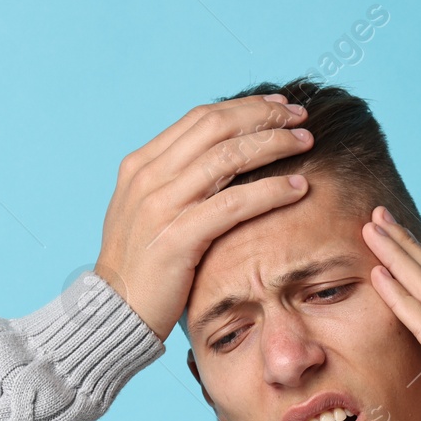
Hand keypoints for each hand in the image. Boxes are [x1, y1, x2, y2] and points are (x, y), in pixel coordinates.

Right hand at [93, 93, 313, 339]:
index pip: (200, 118)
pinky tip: (297, 187)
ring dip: (273, 144)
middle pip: (216, 126)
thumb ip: (175, 184)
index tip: (278, 107)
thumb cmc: (140, 268)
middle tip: (300, 117)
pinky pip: (234, 203)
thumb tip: (218, 162)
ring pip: (228, 156)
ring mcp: (161, 205)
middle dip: (264, 116)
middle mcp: (148, 177)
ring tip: (305, 143)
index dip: (244, 107)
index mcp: (141, 165)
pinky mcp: (179, 237)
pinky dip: (270, 191)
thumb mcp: (148, 213)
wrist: (114, 313)